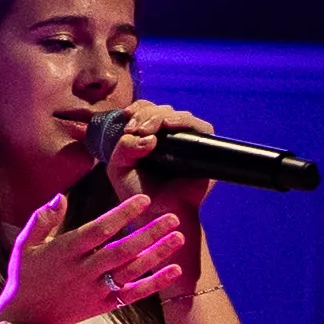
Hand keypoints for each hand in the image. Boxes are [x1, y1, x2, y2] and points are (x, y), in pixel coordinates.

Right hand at [0, 185, 187, 323]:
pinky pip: (134, 293)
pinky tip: (174, 271)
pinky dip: (155, 283)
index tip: (144, 200)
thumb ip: (43, 219)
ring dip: (157, 254)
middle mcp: (84, 270)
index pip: (99, 230)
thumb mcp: (25, 244)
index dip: (122, 214)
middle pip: (122, 250)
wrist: (27, 319)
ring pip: (131, 270)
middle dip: (149, 233)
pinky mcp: (105, 304)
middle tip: (172, 217)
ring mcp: (96, 289)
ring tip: (179, 238)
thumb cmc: (26, 276)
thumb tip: (60, 196)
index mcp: (66, 251)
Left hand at [115, 100, 227, 236]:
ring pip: (178, 115)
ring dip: (160, 116)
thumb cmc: (138, 193)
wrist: (157, 214)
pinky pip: (200, 127)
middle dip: (146, 114)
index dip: (138, 108)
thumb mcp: (119, 167)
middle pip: (161, 109)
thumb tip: (149, 138)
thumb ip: (124, 147)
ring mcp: (187, 142)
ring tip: (146, 130)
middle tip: (136, 129)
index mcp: (149, 137)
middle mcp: (169, 137)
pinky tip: (169, 125)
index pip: (147, 109)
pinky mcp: (203, 150)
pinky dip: (184, 121)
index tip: (127, 117)